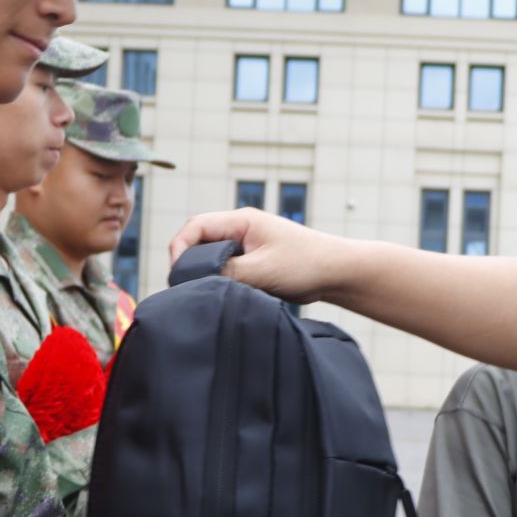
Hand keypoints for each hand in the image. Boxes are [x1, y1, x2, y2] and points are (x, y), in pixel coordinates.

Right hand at [167, 208, 352, 304]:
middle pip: (200, 241)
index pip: (195, 226)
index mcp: (241, 221)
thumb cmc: (306, 264)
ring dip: (208, 274)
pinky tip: (226, 296)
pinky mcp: (254, 262)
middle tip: (188, 289)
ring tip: (207, 294)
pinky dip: (223, 281)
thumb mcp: (261, 271)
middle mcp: (242, 229)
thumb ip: (227, 273)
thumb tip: (197, 282)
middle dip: (190, 263)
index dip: (180, 249)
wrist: (338, 272)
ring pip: (213, 257)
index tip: (178, 275)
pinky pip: (228, 269)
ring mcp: (248, 245)